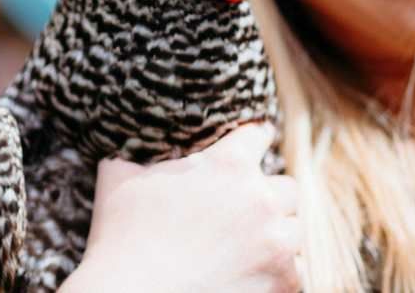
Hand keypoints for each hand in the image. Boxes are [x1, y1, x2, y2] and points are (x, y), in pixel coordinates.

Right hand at [60, 123, 300, 292]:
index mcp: (228, 164)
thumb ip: (133, 156)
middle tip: (246, 213)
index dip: (254, 140)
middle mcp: (260, 198)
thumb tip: (123, 144)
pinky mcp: (281, 280)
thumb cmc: (120, 241)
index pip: (258, 135)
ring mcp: (275, 241)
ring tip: (252, 248)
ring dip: (277, 237)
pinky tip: (254, 276)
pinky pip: (295, 272)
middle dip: (269, 198)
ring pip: (294, 230)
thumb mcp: (119, 181)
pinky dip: (278, 275)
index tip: (256, 143)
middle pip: (287, 188)